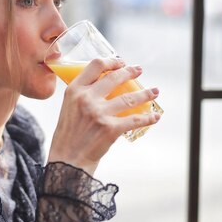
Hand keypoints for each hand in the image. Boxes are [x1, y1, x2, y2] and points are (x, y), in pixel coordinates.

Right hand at [47, 57, 160, 174]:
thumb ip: (82, 96)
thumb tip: (102, 87)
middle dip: (130, 72)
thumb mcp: (67, 108)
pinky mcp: (110, 129)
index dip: (111, 61)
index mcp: (74, 91)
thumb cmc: (67, 136)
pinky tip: (155, 116)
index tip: (121, 61)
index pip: (95, 66)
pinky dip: (148, 118)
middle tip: (139, 70)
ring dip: (146, 94)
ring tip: (154, 91)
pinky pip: (135, 119)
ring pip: (129, 97)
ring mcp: (99, 113)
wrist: (67, 161)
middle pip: (114, 77)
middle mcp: (86, 99)